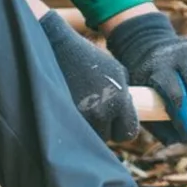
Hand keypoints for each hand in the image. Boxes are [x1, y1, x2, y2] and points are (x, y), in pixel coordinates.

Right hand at [38, 11, 138, 142]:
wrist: (56, 49)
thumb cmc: (89, 59)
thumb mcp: (116, 71)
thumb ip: (125, 94)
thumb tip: (130, 113)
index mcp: (119, 99)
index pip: (128, 133)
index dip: (122, 127)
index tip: (114, 120)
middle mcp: (101, 112)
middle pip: (107, 137)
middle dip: (103, 127)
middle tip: (94, 109)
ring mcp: (80, 117)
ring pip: (90, 138)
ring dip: (87, 128)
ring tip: (80, 106)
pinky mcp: (61, 119)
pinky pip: (73, 134)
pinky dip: (72, 126)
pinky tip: (69, 109)